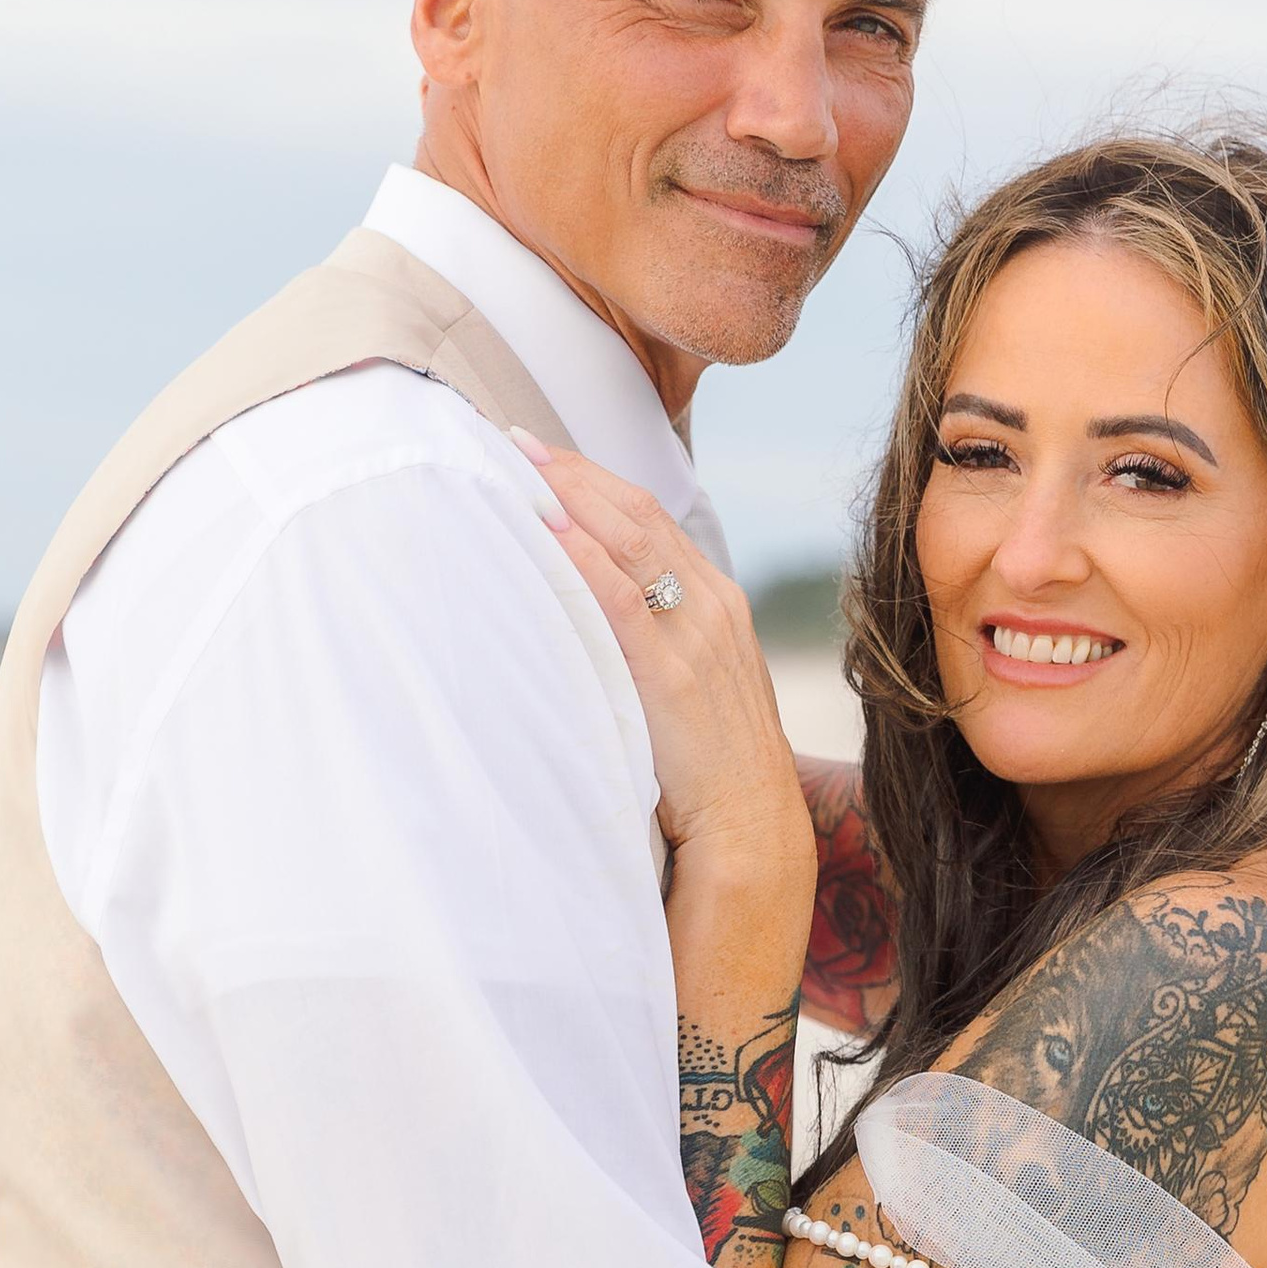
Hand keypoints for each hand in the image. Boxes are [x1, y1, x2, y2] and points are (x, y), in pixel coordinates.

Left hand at [513, 434, 811, 894]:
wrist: (750, 826)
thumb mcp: (692, 685)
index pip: (652, 520)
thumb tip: (594, 617)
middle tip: (516, 441)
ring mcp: (697, 637)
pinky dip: (583, 558)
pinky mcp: (674, 675)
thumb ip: (657, 641)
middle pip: (638, 515)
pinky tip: (547, 530)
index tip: (546, 457)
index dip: (596, 483)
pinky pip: (623, 600)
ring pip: (630, 543)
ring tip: (519, 467)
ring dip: (571, 498)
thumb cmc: (710, 766)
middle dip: (575, 473)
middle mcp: (711, 606)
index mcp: (717, 603)